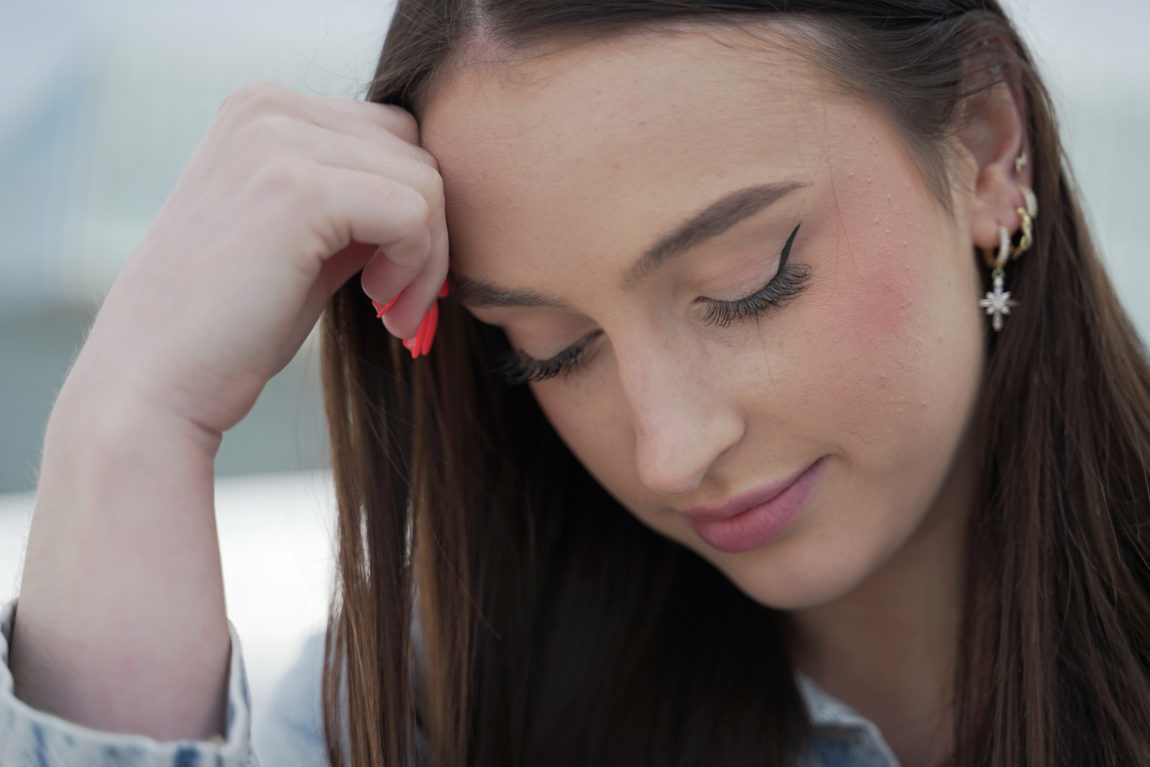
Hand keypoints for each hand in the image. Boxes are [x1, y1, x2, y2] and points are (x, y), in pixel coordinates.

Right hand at [71, 81, 446, 436]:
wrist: (156, 380)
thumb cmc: (231, 324)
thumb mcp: (301, 241)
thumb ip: (355, 204)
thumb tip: (433, 202)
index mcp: (263, 109)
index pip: (392, 135)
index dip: (414, 211)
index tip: (394, 279)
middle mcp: (268, 106)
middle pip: (416, 151)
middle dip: (429, 233)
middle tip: (400, 303)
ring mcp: (279, 139)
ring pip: (425, 183)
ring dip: (427, 259)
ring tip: (391, 313)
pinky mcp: (298, 188)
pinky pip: (415, 213)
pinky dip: (417, 268)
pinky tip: (380, 306)